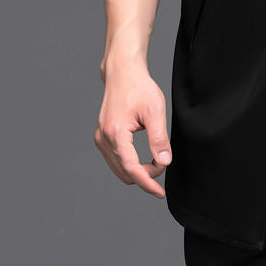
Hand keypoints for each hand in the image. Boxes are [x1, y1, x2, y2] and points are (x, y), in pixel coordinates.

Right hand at [94, 60, 171, 198]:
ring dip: (137, 170)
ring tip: (156, 160)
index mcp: (115, 133)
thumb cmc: (139, 88)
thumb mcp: (155, 111)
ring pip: (119, 169)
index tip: (160, 192)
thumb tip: (164, 162)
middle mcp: (103, 139)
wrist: (123, 73)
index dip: (147, 182)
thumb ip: (159, 138)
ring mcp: (100, 139)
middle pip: (124, 172)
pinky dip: (130, 163)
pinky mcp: (102, 137)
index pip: (131, 168)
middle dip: (145, 175)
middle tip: (164, 163)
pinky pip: (116, 160)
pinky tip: (144, 158)